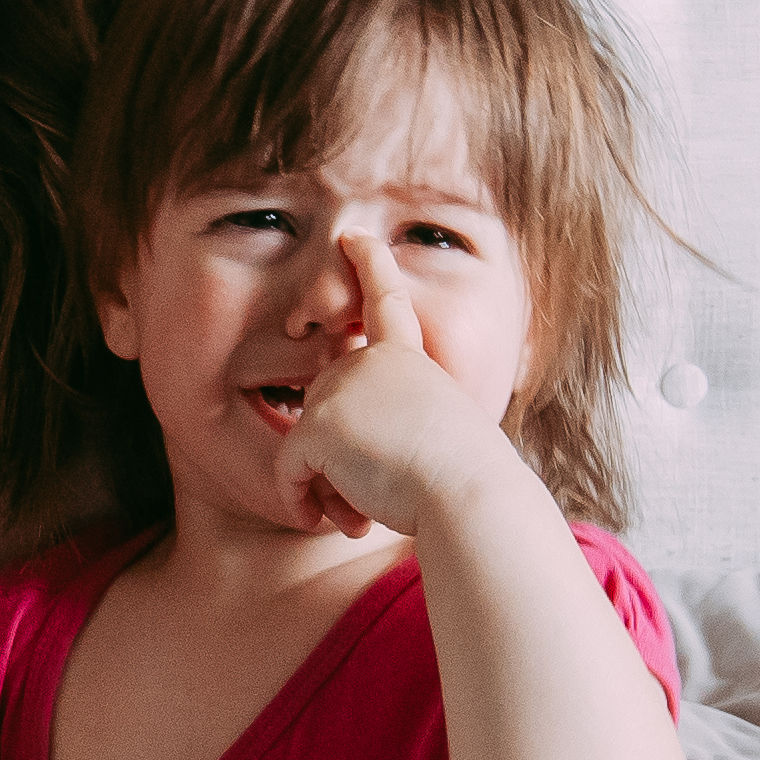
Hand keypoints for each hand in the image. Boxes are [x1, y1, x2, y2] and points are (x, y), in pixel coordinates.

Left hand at [274, 236, 525, 540]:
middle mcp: (372, 363)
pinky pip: (287, 473)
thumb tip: (326, 451)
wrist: (472, 495)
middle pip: (324, 413)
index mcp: (410, 361)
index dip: (371, 266)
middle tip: (372, 504)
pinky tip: (334, 521)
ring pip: (306, 448)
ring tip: (366, 514)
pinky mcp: (318, 424)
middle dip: (337, 465)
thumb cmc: (467, 483)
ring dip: (329, 490)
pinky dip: (301, 502)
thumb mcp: (436, 437)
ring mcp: (342, 388)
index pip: (386, 305)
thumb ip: (389, 426)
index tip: (354, 237)